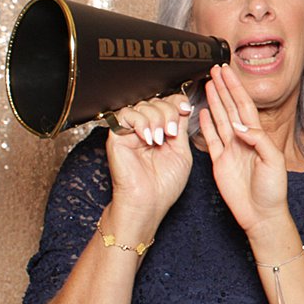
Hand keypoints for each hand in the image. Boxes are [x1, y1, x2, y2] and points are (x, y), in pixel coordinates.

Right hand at [104, 93, 193, 217]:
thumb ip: (181, 128)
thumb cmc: (165, 184)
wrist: (148, 201)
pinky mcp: (116, 136)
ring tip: (159, 140)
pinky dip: (140, 122)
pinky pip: (126, 114)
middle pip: (157, 101)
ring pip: (143, 105)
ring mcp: (130, 132)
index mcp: (161, 131)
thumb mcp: (182, 151)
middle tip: (171, 133)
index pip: (168, 103)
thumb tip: (185, 106)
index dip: (177, 102)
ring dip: (156, 118)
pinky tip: (147, 138)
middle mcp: (146, 129)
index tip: (186, 109)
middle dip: (169, 113)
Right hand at [198, 64, 289, 233]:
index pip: (244, 106)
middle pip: (230, 108)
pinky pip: (211, 139)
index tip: (227, 72)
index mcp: (258, 137)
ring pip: (219, 119)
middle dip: (223, 88)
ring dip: (214, 101)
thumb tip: (239, 126)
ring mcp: (230, 150)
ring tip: (208, 84)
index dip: (236, 88)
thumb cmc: (273, 191)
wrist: (261, 214)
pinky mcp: (219, 162)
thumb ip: (258, 140)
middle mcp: (243, 140)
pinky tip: (203, 111)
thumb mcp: (273, 162)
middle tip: (214, 70)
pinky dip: (206, 124)